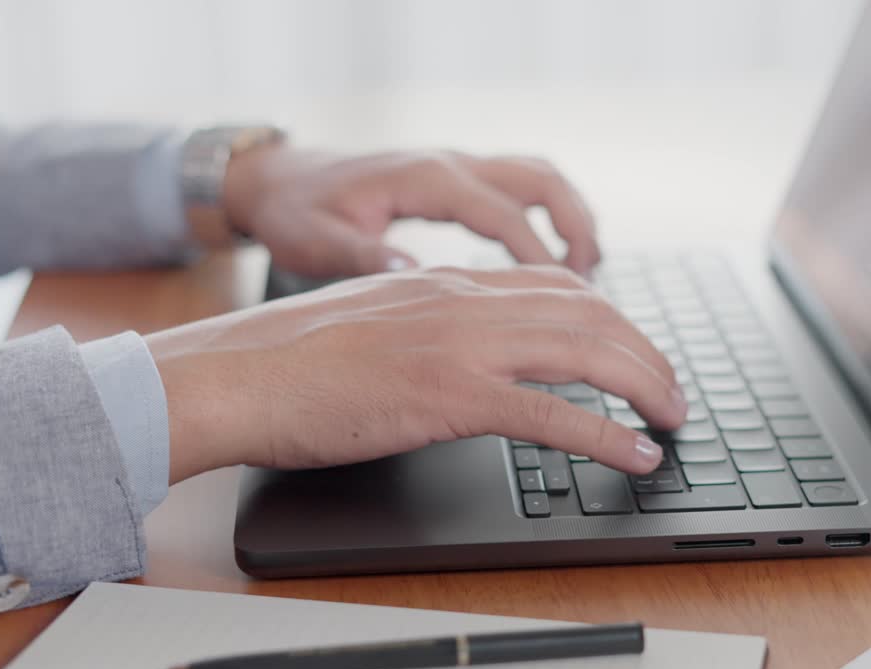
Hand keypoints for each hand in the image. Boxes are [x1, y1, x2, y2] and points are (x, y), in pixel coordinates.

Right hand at [145, 266, 684, 483]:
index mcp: (445, 282)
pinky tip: (636, 454)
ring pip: (587, 352)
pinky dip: (607, 436)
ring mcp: (460, 344)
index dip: (612, 318)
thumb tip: (464, 355)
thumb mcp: (371, 319)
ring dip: (644, 386)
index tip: (634, 350)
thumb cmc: (285, 359)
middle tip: (671, 391)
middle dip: (646, 353)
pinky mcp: (449, 395)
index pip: (558, 285)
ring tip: (672, 419)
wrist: (231, 374)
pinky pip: (552, 414)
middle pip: (591, 312)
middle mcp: (464, 300)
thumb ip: (427, 325)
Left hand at [221, 147, 599, 276]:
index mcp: (425, 180)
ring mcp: (457, 169)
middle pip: (542, 182)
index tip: (571, 300)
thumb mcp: (315, 239)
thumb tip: (412, 275)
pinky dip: (550, 222)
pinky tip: (552, 267)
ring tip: (587, 277)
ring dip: (572, 221)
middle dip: (578, 230)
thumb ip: (365, 256)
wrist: (275, 181)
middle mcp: (450, 165)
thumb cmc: (293, 213)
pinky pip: (522, 192)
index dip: (543, 257)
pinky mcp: (456, 182)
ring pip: (540, 179)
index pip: (504, 215)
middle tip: (594, 284)